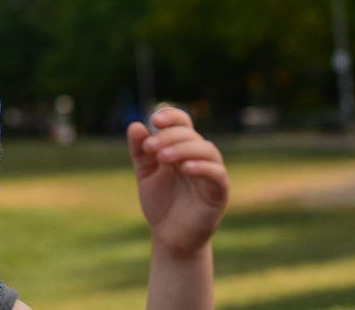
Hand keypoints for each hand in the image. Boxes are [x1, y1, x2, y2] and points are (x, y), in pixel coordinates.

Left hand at [127, 107, 228, 256]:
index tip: (154, 121)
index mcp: (182, 148)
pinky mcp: (219, 192)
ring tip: (163, 157)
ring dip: (184, 149)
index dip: (171, 116)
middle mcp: (198, 156)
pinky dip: (203, 167)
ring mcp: (211, 173)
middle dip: (169, 137)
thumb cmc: (161, 202)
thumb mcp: (145, 173)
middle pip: (190, 134)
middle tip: (150, 148)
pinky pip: (216, 174)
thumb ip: (140, 151)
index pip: (182, 123)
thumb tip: (136, 125)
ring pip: (207, 149)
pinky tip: (185, 168)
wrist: (170, 237)